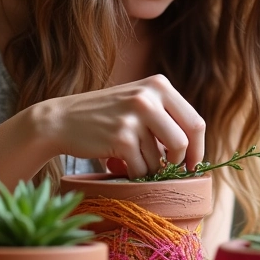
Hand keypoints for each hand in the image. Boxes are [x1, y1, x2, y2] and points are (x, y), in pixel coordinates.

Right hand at [36, 75, 205, 179]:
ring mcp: (135, 117)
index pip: (195, 122)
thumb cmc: (104, 116)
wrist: (61, 120)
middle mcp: (149, 97)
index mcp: (159, 85)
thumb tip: (196, 151)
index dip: (198, 148)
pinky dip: (133, 174)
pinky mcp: (121, 138)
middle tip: (168, 171)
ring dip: (149, 169)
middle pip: (183, 142)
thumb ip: (165, 116)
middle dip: (178, 162)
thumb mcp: (137, 101)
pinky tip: (118, 164)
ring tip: (132, 161)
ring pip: (160, 160)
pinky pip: (141, 169)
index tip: (192, 164)